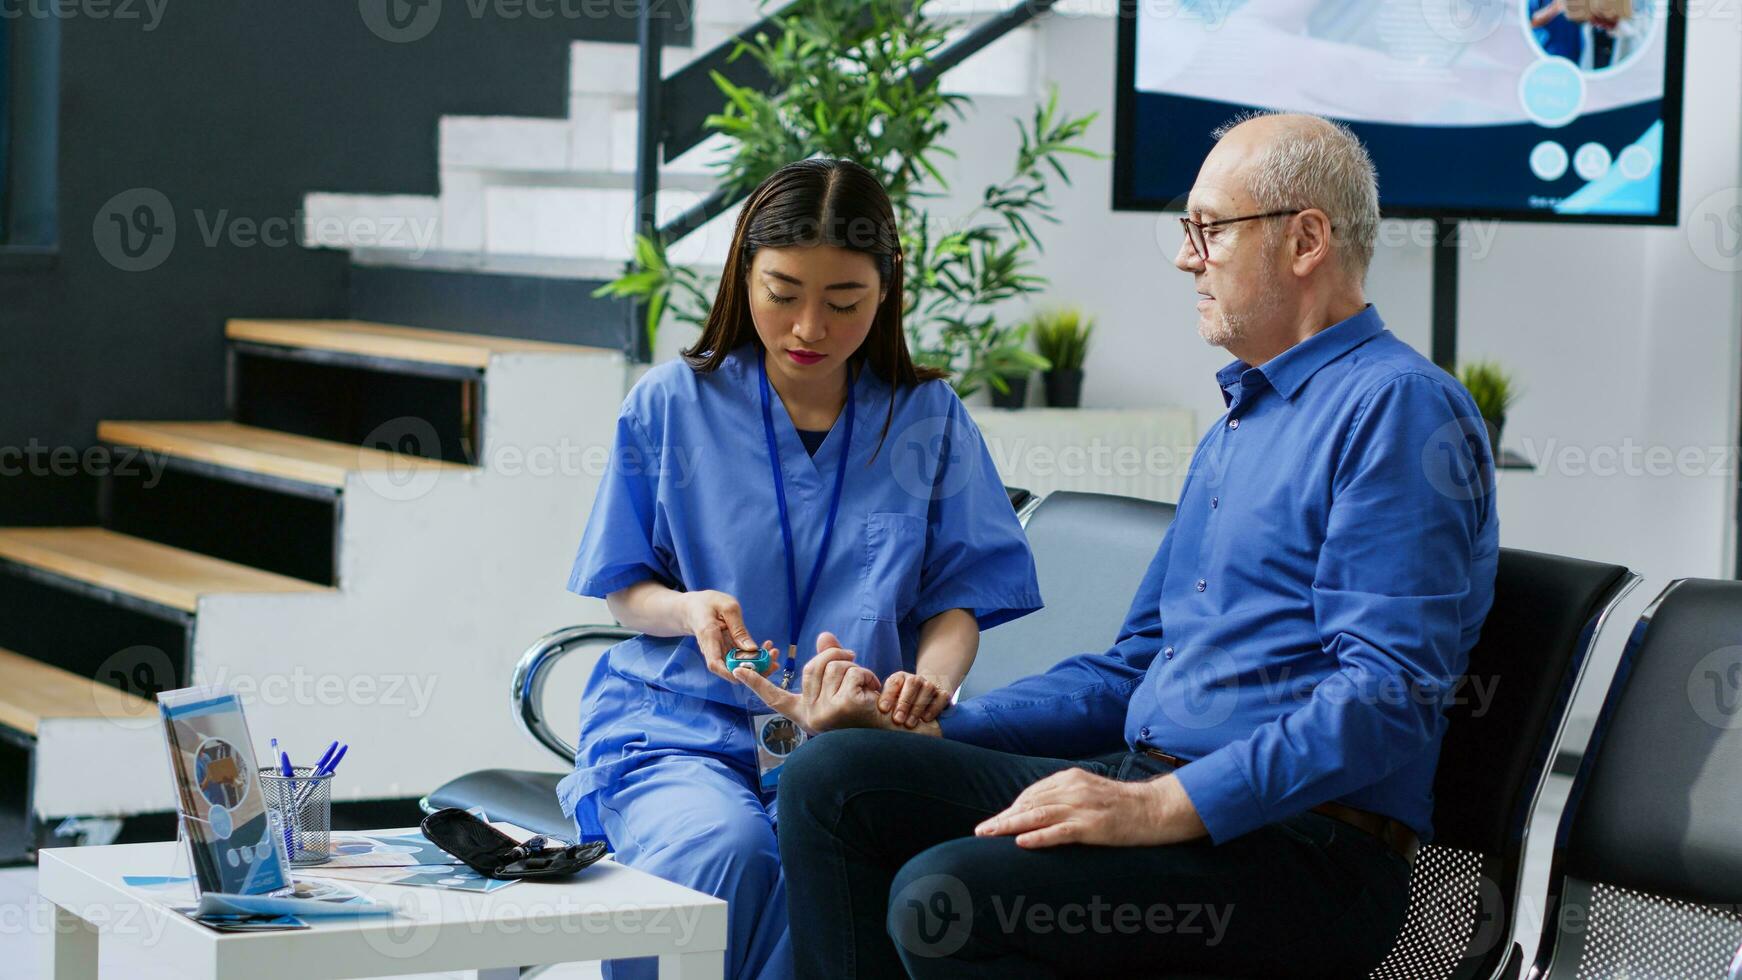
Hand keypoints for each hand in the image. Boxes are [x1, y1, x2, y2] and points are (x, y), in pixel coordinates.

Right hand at [681, 590, 769, 682]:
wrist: (694, 608)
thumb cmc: (709, 603)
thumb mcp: (727, 607)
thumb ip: (739, 628)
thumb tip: (751, 649)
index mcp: (709, 637)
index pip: (715, 664)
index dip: (732, 673)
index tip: (750, 673)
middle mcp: (713, 650)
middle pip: (730, 669)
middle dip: (752, 670)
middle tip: (773, 661)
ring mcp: (719, 652)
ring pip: (736, 666)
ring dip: (756, 664)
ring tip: (774, 653)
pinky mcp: (726, 651)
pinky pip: (739, 658)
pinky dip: (753, 657)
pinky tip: (767, 649)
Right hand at [735, 632, 898, 734]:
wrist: (889, 736)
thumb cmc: (865, 713)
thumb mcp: (841, 687)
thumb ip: (829, 661)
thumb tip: (824, 636)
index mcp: (804, 713)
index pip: (774, 698)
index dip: (756, 683)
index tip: (736, 671)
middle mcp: (810, 716)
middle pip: (813, 666)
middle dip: (837, 655)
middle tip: (854, 657)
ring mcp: (824, 713)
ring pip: (834, 667)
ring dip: (856, 669)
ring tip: (867, 685)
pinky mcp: (842, 708)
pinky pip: (851, 674)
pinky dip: (867, 676)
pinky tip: (874, 693)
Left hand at [879, 672, 953, 727]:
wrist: (924, 698)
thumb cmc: (901, 704)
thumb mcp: (890, 700)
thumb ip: (880, 702)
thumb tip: (869, 710)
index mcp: (900, 678)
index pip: (894, 682)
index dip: (888, 695)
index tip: (883, 709)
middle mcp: (916, 679)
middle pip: (912, 684)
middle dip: (904, 703)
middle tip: (897, 719)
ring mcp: (931, 685)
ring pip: (927, 689)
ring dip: (917, 707)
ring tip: (910, 723)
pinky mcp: (943, 694)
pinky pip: (942, 697)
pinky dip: (934, 708)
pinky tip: (925, 719)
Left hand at [974, 770, 1206, 848]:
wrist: (1155, 809)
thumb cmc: (1124, 804)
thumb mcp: (1091, 791)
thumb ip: (1068, 795)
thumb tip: (1042, 809)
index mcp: (1071, 778)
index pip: (1032, 794)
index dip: (1012, 808)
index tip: (997, 821)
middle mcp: (1072, 789)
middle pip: (1029, 804)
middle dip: (1003, 818)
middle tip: (981, 831)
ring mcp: (1082, 808)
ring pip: (1037, 816)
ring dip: (1009, 826)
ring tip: (988, 835)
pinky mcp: (1092, 826)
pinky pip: (1059, 832)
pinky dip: (1038, 837)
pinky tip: (1020, 843)